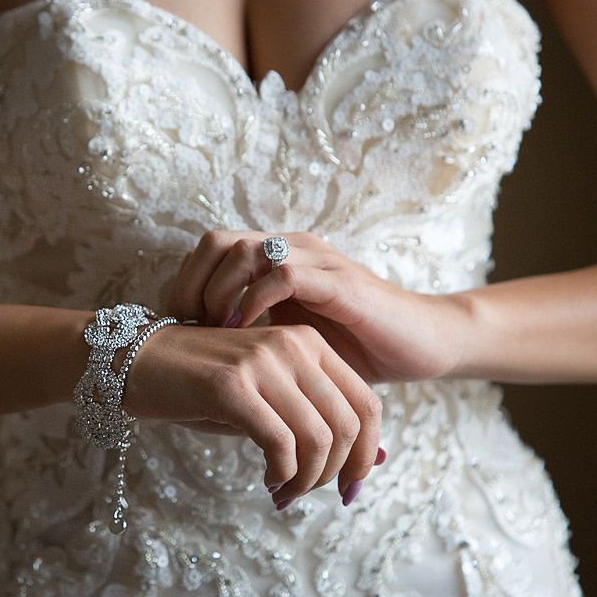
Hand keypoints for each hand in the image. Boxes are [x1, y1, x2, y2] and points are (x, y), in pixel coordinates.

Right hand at [121, 322, 381, 506]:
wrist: (136, 362)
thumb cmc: (201, 385)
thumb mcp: (266, 397)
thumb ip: (314, 419)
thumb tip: (372, 460)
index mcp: (310, 342)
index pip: (367, 403)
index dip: (366, 453)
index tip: (349, 486)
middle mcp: (293, 345)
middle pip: (348, 425)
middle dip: (334, 473)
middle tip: (307, 494)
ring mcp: (262, 362)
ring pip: (318, 438)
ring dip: (306, 479)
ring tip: (284, 491)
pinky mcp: (232, 385)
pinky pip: (279, 442)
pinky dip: (281, 472)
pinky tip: (268, 480)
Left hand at [164, 230, 475, 382]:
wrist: (417, 347)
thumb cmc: (353, 349)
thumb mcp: (287, 341)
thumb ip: (248, 336)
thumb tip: (196, 355)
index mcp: (276, 258)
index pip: (209, 248)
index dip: (186, 283)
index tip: (179, 327)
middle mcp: (292, 248)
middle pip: (216, 242)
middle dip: (193, 286)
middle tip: (190, 329)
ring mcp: (316, 260)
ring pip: (244, 250)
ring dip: (220, 293)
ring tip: (217, 331)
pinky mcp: (339, 281)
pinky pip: (284, 274)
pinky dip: (255, 301)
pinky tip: (247, 333)